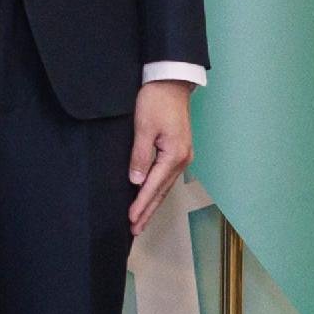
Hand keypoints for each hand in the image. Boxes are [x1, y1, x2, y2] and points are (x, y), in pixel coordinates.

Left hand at [128, 78, 193, 227]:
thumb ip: (140, 155)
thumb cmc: (156, 101)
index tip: (130, 220)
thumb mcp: (143, 127)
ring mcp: (182, 156)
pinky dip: (157, 191)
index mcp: (174, 155)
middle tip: (135, 230)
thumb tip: (136, 181)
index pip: (153, 186)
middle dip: (147, 211)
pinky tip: (150, 199)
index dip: (141, 204)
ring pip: (164, 187)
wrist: (171, 83)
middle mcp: (182, 159)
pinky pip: (166, 177)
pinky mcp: (178, 151)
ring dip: (152, 204)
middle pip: (161, 191)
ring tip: (141, 221)